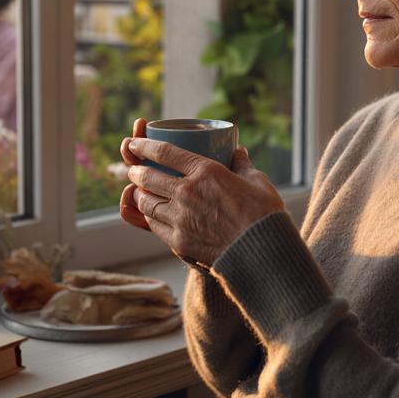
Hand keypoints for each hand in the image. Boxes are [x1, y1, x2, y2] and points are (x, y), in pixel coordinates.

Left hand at [118, 120, 284, 266]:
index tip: (135, 143)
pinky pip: (154, 225)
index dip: (144, 145)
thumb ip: (242, 165)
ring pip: (146, 203)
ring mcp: (180, 218)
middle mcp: (187, 192)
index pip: (164, 152)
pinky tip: (151, 214)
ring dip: (139, 195)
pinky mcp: (179, 242)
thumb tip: (238, 152)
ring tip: (139, 192)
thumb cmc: (264, 215)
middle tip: (134, 169)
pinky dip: (149, 217)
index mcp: (206, 171)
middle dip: (135, 171)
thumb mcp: (257, 181)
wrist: (263, 253)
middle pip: (148, 177)